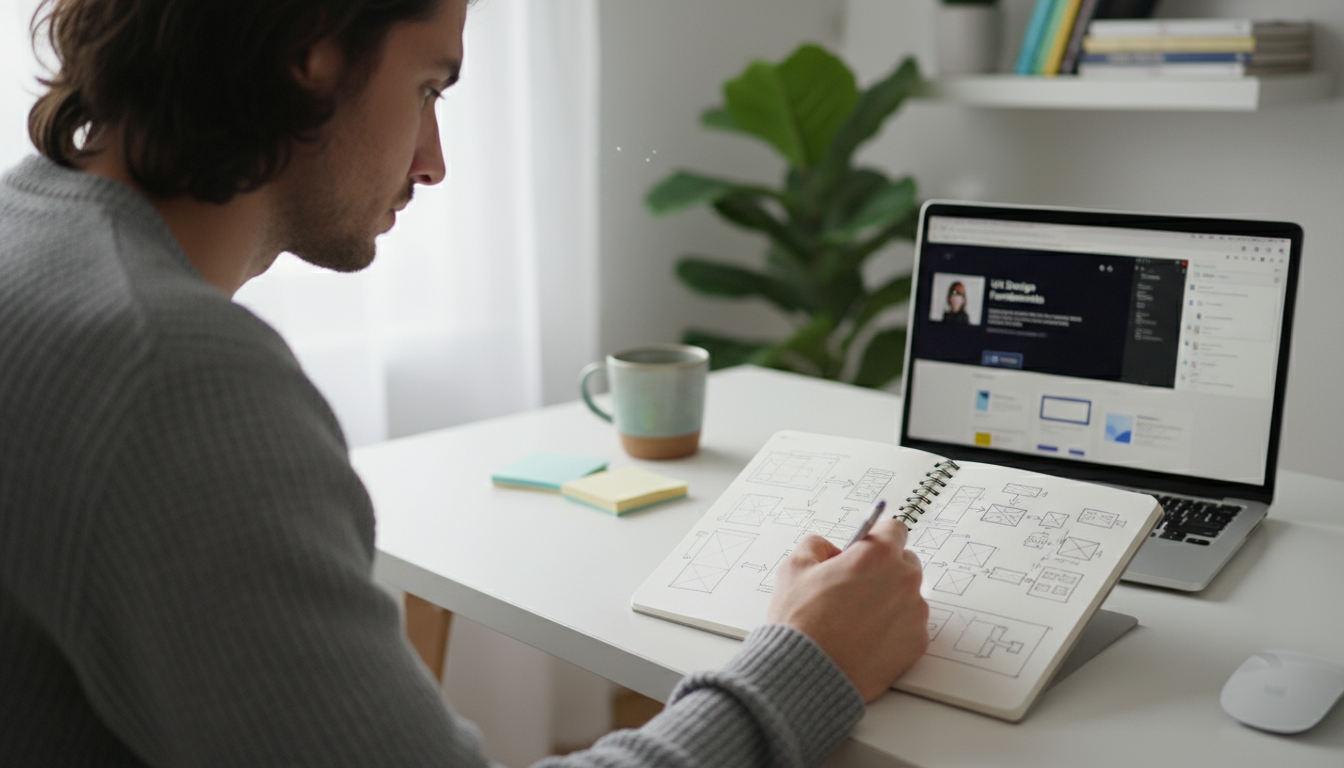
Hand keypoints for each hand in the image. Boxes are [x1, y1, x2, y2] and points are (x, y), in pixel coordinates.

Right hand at [765, 519, 928, 701]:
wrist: (809, 672)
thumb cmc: (801, 624)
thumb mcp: (794, 568)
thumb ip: (816, 546)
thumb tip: (828, 549)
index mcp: (877, 555)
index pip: (894, 530)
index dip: (876, 539)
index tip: (867, 549)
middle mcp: (904, 580)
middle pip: (905, 562)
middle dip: (884, 569)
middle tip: (855, 587)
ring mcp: (915, 613)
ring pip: (908, 596)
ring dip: (890, 600)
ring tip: (857, 618)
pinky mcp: (917, 643)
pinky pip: (910, 626)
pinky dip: (894, 629)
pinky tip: (866, 637)